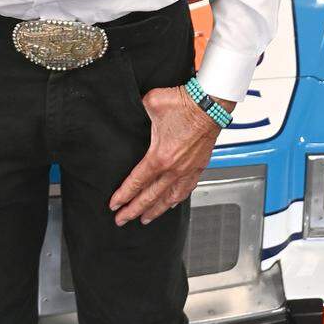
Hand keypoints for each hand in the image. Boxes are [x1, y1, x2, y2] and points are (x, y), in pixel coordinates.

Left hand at [108, 86, 228, 226]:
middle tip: (122, 220)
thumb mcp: (151, 103)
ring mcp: (187, 170)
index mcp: (160, 156)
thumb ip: (137, 110)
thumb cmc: (184, 103)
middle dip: (133, 210)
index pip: (137, 182)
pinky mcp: (198, 166)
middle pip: (150, 197)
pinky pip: (186, 189)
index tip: (114, 205)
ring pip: (169, 198)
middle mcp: (174, 168)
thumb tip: (130, 109)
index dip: (124, 195)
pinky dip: (176, 199)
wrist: (210, 103)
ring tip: (145, 219)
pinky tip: (171, 203)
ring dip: (155, 210)